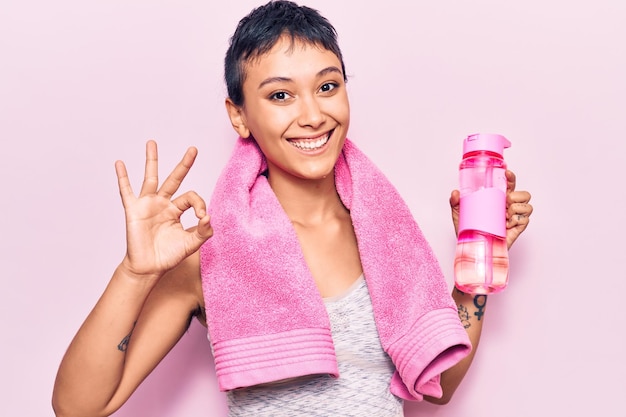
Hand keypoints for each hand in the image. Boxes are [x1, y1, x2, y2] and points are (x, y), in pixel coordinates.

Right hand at [115, 140, 212, 280]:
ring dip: (152, 160)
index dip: (200, 204)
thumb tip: (209, 217)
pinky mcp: (134, 210)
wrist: (149, 268)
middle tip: (194, 149)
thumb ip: (203, 231)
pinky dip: (122, 178)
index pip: (191, 197)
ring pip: (151, 178)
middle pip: (175, 179)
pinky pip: (126, 191)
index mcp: (177, 210)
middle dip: (184, 164)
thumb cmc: (168, 255)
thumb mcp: (191, 244)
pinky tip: (120, 164)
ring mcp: (148, 204)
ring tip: (152, 142)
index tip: (203, 217)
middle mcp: (163, 204)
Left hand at [449, 170, 532, 249]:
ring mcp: (514, 218)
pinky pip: (524, 220)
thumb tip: (455, 193)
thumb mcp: (460, 215)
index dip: (511, 178)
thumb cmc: (469, 230)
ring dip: (517, 208)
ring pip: (527, 206)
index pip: (510, 185)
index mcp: (498, 200)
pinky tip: (507, 224)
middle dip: (516, 196)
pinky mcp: (517, 229)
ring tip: (505, 215)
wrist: (473, 247)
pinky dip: (517, 220)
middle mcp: (508, 207)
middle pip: (524, 194)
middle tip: (504, 202)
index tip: (507, 174)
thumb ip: (456, 203)